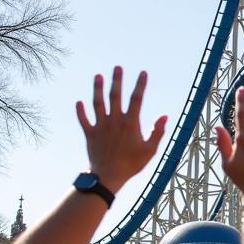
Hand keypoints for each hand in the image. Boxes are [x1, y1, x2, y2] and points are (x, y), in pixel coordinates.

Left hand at [76, 67, 167, 193]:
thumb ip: (157, 131)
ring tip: (98, 76)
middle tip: (117, 67)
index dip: (140, 85)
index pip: (136, 99)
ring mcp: (100, 126)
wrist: (108, 176)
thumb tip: (164, 116)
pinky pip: (83, 120)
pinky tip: (78, 102)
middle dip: (117, 80)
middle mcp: (114, 121)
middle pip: (115, 96)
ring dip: (97, 88)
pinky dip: (80, 111)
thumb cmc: (132, 164)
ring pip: (97, 103)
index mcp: (130, 123)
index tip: (143, 73)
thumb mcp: (150, 150)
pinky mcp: (90, 134)